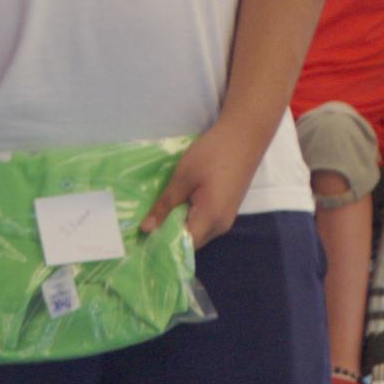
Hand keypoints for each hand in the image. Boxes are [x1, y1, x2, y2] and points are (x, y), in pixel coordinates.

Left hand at [146, 120, 273, 247]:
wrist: (243, 137)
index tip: (141, 239)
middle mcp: (220, 225)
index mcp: (210, 218)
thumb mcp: (182, 178)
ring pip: (197, 234)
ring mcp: (225, 219)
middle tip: (144, 227)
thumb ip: (165, 205)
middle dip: (168, 237)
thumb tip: (146, 229)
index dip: (161, 244)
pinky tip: (174, 209)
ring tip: (156, 217)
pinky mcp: (225, 211)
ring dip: (178, 228)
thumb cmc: (212, 154)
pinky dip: (188, 221)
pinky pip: (203, 224)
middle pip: (190, 243)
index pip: (183, 245)